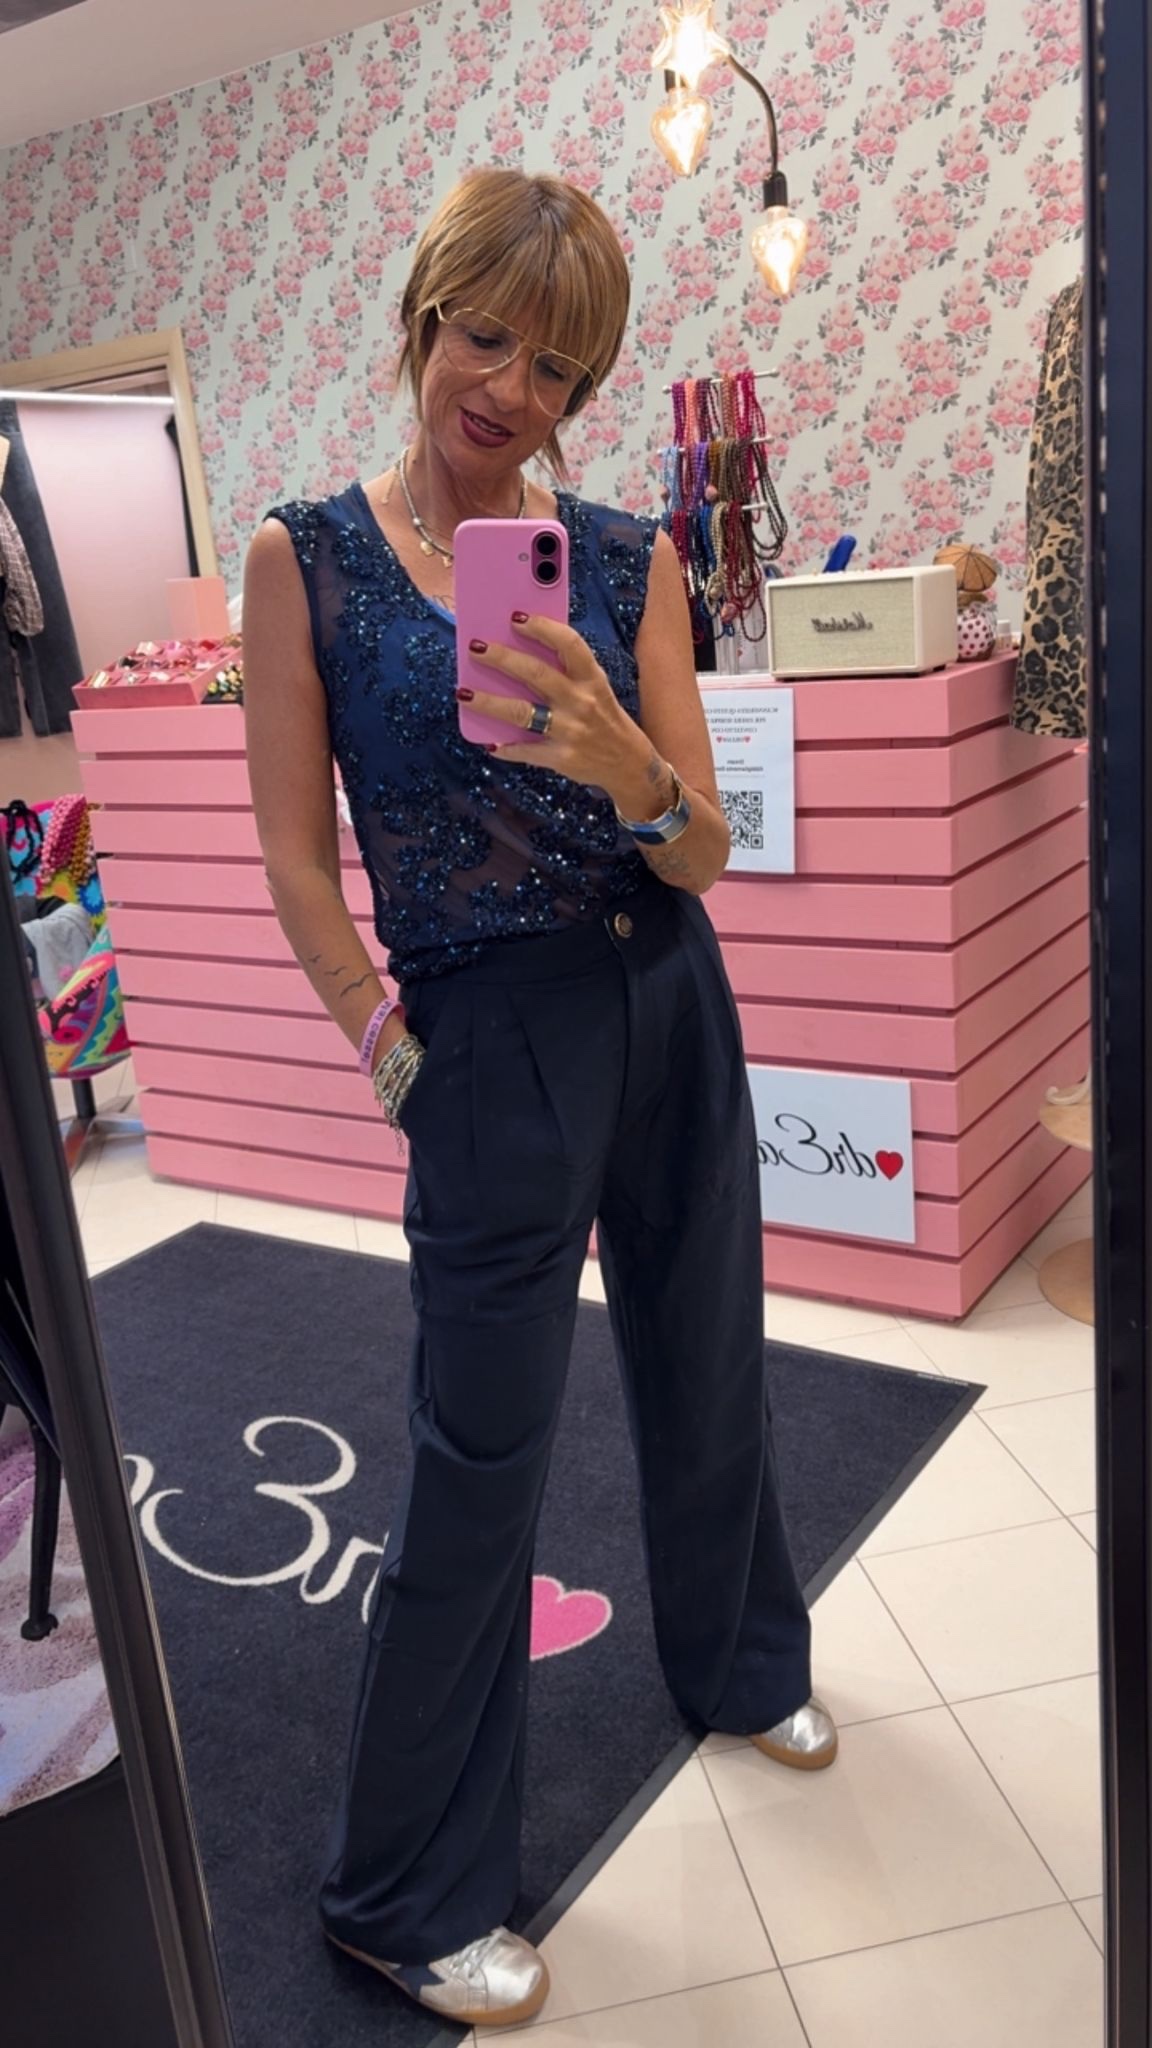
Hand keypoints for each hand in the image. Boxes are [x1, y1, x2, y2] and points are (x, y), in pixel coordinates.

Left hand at [458, 612, 650, 803]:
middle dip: (502, 659)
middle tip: (476, 648)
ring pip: (522, 713)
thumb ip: (568, 670)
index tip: (516, 618)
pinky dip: (506, 748)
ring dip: (489, 702)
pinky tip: (489, 743)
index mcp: (592, 679)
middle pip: (536, 674)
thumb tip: (521, 650)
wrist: (629, 763)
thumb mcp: (596, 687)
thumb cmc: (604, 717)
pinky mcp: (561, 757)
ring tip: (464, 693)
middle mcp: (581, 702)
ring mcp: (570, 731)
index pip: (569, 644)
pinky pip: (526, 751)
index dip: (542, 628)